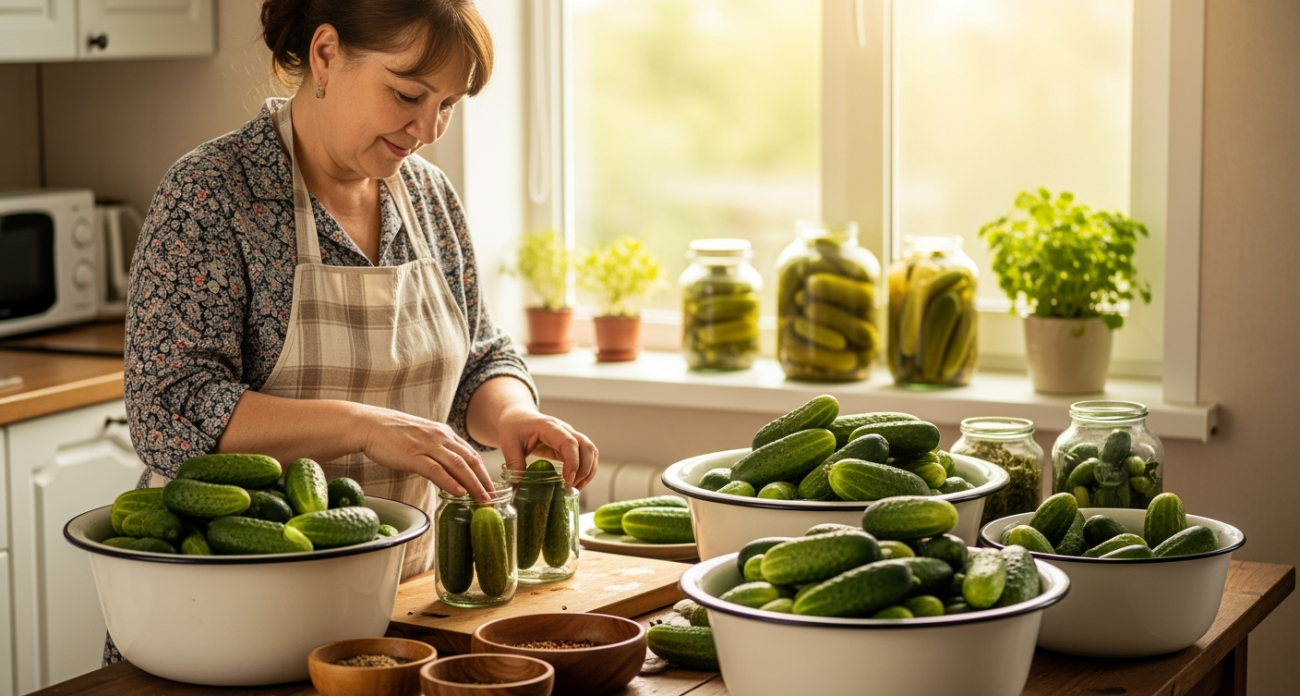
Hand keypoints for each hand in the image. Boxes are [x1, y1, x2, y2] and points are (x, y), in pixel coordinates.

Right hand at [358, 405, 493, 501]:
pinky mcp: (413, 456)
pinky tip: (459, 493)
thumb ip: (437, 451)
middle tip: (494, 498)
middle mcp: (440, 438)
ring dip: (473, 484)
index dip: (484, 472)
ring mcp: (428, 446)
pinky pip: (436, 470)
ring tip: (483, 499)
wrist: (370, 425)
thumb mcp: (423, 438)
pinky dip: (450, 482)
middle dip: (484, 481)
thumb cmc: (393, 434)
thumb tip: (448, 470)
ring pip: (458, 466)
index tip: (492, 488)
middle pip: (470, 461)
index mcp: (444, 433)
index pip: (471, 455)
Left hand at [495, 406, 598, 489]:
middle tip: (572, 487)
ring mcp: (570, 436)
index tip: (568, 479)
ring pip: (591, 451)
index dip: (573, 461)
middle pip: (586, 446)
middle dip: (584, 469)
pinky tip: (577, 483)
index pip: (569, 442)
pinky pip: (586, 456)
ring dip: (588, 471)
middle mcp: (564, 430)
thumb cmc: (513, 426)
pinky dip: (586, 470)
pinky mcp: (570, 444)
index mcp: (549, 427)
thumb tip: (518, 488)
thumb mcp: (509, 445)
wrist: (517, 416)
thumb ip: (514, 465)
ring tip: (576, 488)